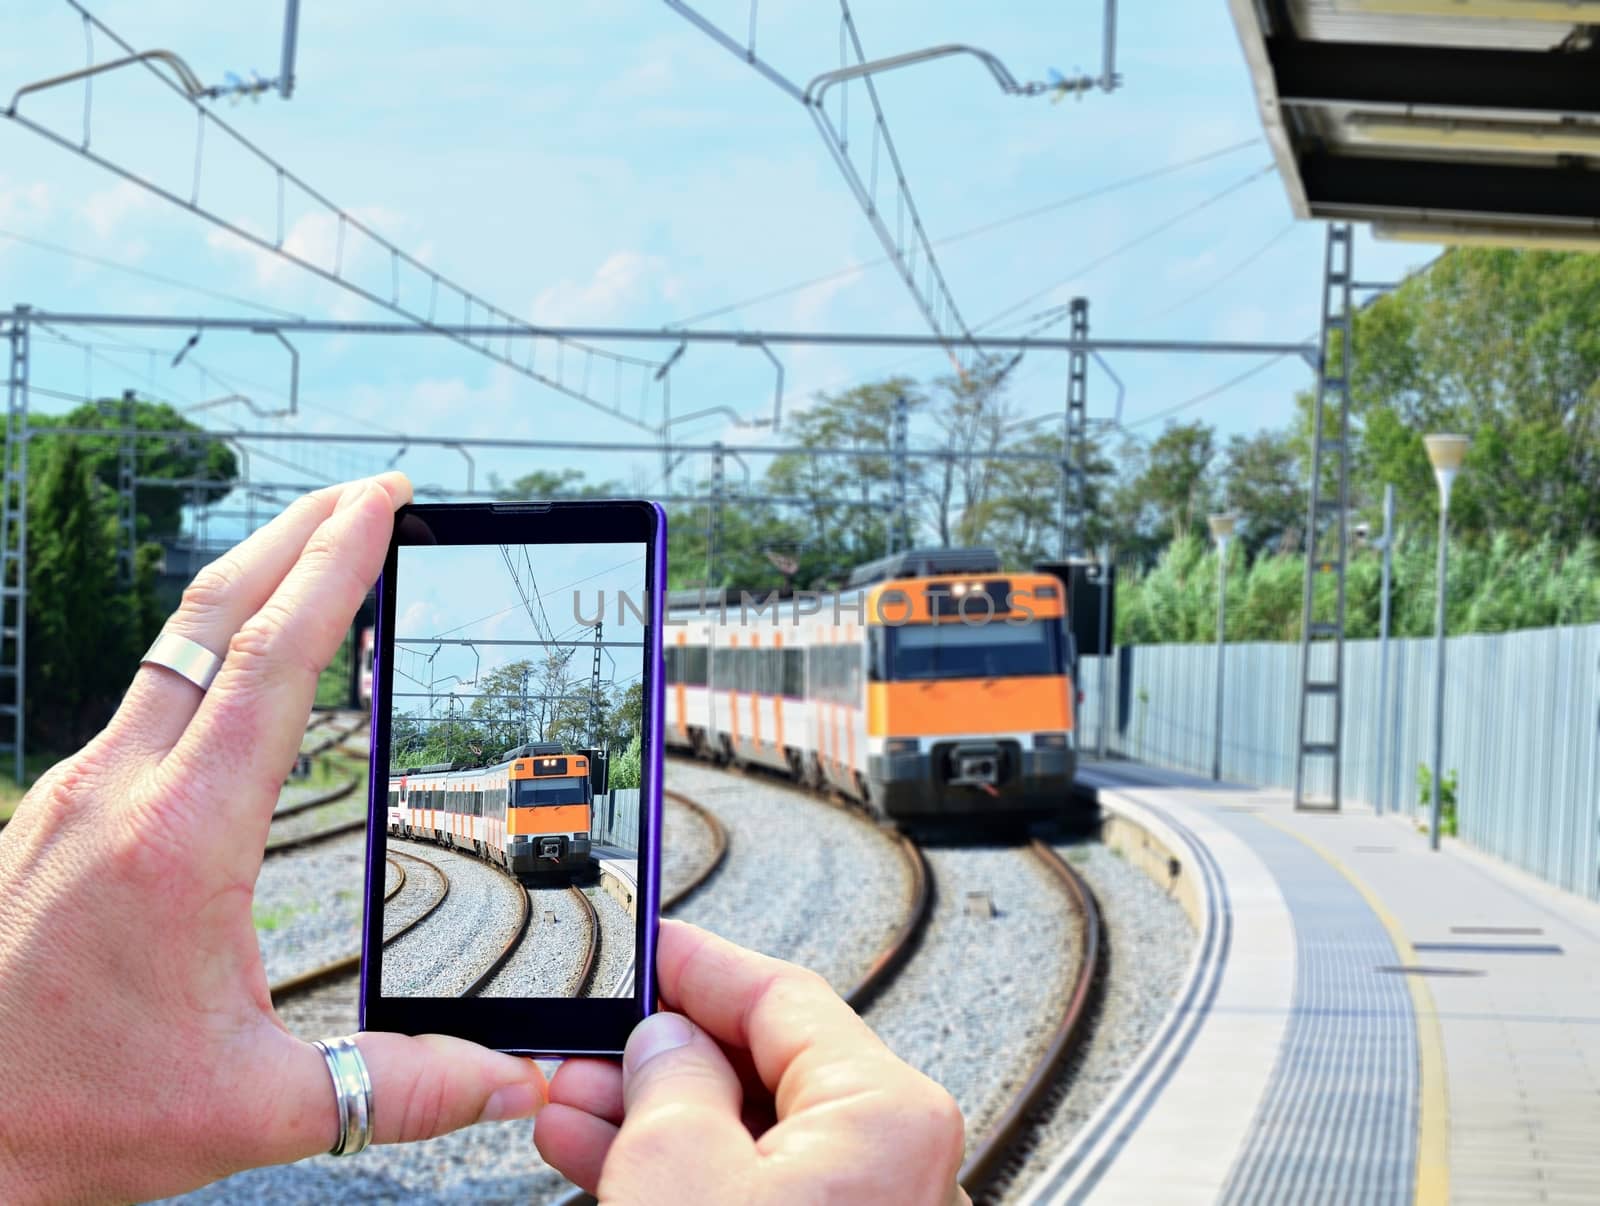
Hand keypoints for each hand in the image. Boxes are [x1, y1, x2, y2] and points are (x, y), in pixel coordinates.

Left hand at [0, 474, 546, 1204]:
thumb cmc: (69, 1118)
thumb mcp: (253, 1108)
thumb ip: (401, 1087)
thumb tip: (515, 1082)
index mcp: (180, 838)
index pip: (274, 660)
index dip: (336, 565)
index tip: (385, 501)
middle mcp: (120, 790)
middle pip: (214, 613)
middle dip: (299, 532)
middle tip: (372, 491)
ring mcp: (77, 792)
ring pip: (174, 644)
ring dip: (253, 581)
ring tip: (321, 552)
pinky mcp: (60, 810)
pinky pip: (150, 690)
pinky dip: (214, 643)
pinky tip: (244, 661)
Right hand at [536, 919, 969, 1204]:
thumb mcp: (679, 1175)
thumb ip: (669, 1084)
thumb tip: (664, 1044)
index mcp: (887, 1114)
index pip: (782, 993)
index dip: (698, 964)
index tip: (648, 945)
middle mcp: (895, 1160)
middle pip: (764, 1065)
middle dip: (662, 1053)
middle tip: (591, 1044)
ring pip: (751, 1136)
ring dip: (657, 1118)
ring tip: (574, 1106)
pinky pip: (754, 1190)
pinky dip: (685, 1175)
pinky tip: (605, 1158)